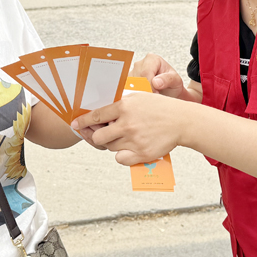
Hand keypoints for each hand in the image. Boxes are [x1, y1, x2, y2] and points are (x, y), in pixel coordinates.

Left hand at [72, 91, 186, 164]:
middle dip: (95, 136)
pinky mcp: (141, 154)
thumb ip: (120, 103)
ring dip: (111, 144)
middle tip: (99, 134)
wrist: (181, 121)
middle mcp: (126, 124)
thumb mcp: (139, 97)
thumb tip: (100, 109)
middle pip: (98, 136)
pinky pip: (120, 159)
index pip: (95, 116)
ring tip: (120, 138)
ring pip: (109, 147)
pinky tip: (127, 148)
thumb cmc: (160, 108)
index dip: (82, 122)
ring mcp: (133, 140)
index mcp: (124, 107)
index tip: (75, 125)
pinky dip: (121, 156)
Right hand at [131, 53, 186, 98]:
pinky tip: (142, 97)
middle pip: (137, 78)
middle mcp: (141, 63)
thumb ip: (167, 79)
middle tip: (154, 97)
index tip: (156, 94)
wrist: (169, 91)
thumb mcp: (176, 81)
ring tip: (150, 97)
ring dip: (139, 92)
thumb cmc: (172, 84)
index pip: (145, 72)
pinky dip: (135, 94)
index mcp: (152, 59)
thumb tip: (156, 82)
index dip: (150, 85)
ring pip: (130, 84)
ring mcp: (133, 72)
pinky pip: (127, 88)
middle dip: (145, 90)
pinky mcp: (128, 81)